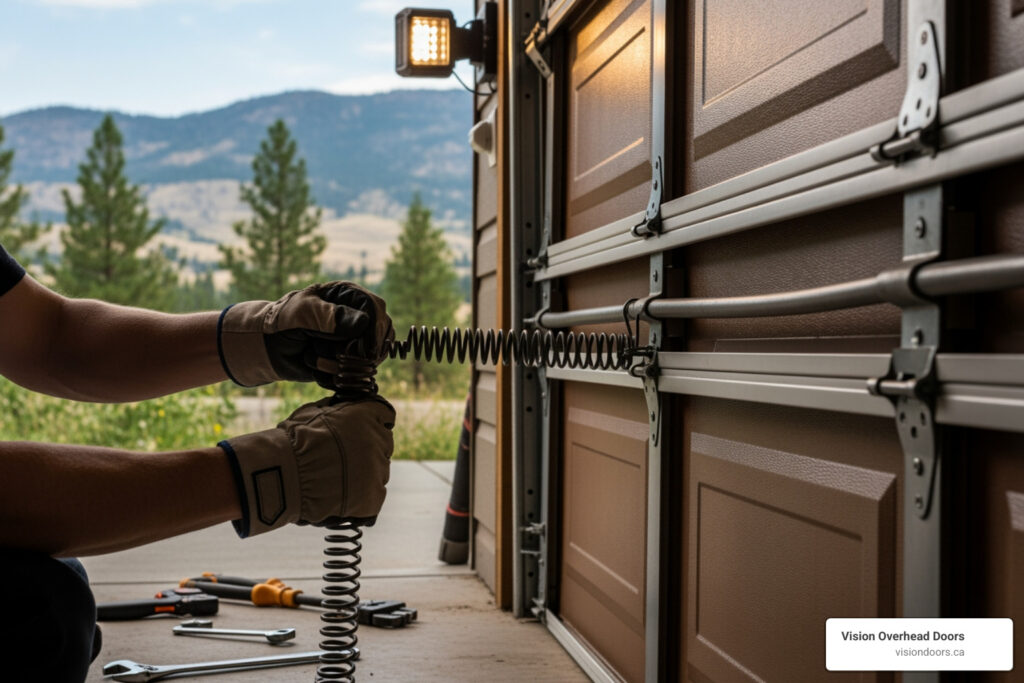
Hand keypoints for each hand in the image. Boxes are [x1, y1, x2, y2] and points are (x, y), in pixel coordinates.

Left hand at [217, 281, 393, 387]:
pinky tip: (317, 367)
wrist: (270, 347)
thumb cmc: (283, 322)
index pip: (376, 309)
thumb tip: (362, 323)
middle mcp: (358, 316)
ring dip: (340, 364)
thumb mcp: (300, 314)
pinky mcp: (351, 361)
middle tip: (328, 353)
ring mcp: (357, 340)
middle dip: (354, 351)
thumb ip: (328, 316)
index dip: (374, 330)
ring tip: (315, 356)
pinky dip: (335, 376)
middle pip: (380, 336)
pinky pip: (356, 374)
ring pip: (369, 359)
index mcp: (349, 295)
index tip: (364, 349)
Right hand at [218, 395, 395, 536]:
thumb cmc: (293, 442)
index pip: (385, 416)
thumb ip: (337, 409)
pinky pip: (374, 497)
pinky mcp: (372, 497)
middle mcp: (378, 440)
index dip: (372, 424)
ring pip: (379, 472)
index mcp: (367, 416)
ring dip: (364, 475)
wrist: (284, 474)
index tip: (360, 432)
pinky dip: (361, 499)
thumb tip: (341, 406)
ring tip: (334, 481)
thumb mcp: (314, 412)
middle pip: (383, 445)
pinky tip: (341, 497)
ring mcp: (378, 470)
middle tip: (342, 460)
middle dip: (366, 450)